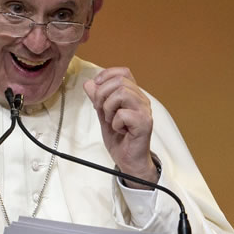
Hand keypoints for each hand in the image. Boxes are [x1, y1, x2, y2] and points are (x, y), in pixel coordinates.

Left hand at [83, 67, 157, 186]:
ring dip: (109, 107)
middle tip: (100, 110)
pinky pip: (123, 114)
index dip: (107, 75)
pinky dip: (115, 122)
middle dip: (102, 94)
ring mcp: (144, 111)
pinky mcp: (144, 123)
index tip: (96, 87)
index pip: (124, 72)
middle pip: (120, 81)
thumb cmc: (121, 140)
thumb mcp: (104, 116)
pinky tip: (119, 130)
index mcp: (134, 95)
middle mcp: (142, 100)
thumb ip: (98, 99)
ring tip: (111, 120)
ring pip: (122, 93)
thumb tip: (89, 83)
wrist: (129, 161)